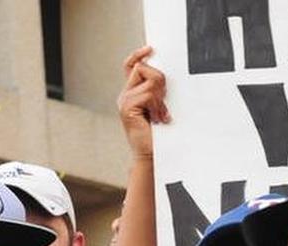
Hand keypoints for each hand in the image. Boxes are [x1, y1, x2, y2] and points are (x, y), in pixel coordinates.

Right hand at [117, 46, 168, 160]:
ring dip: (160, 97)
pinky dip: (157, 105)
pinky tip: (158, 118)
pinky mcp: (127, 108)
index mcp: (131, 93)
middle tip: (163, 102)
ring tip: (161, 114)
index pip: (131, 66)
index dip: (138, 55)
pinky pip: (147, 94)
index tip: (149, 49)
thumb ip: (156, 91)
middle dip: (159, 81)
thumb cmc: (157, 133)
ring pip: (148, 80)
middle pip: (143, 68)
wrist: (151, 154)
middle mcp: (125, 95)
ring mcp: (124, 101)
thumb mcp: (158, 107)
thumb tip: (162, 75)